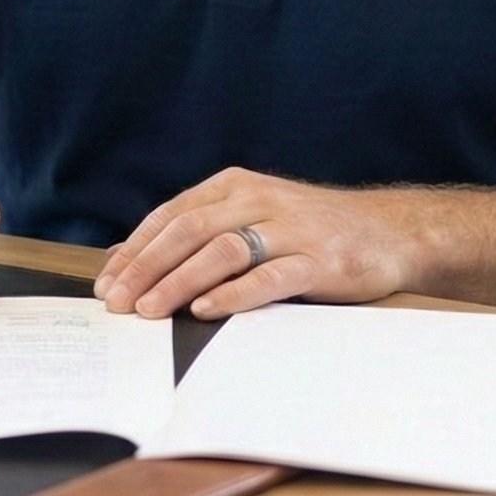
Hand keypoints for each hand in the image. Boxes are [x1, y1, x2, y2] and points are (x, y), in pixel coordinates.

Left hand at [94, 170, 423, 319]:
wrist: (388, 232)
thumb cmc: (309, 231)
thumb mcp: (251, 217)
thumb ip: (197, 233)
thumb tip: (125, 258)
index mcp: (235, 185)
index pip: (172, 216)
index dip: (135, 250)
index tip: (107, 283)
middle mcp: (259, 199)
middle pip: (189, 230)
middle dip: (146, 268)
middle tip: (117, 303)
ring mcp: (290, 228)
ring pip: (221, 251)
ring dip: (179, 282)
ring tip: (150, 310)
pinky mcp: (318, 260)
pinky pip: (269, 276)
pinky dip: (233, 293)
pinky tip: (206, 309)